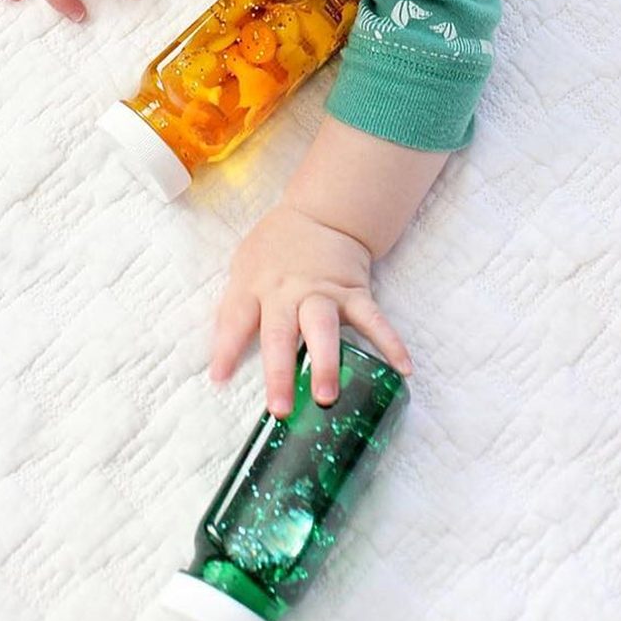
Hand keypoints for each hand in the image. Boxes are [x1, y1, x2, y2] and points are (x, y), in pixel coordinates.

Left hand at [210, 201, 412, 416]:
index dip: (225, 349)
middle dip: (280, 372)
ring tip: (327, 396)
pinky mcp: (354, 292)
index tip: (220, 379)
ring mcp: (323, 293)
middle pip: (281, 333)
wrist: (322, 213)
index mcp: (256, 287)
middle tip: (280, 407)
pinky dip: (390, 342)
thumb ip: (234, 310)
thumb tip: (218, 357)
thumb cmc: (277, 248)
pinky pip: (373, 320)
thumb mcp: (244, 267)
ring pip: (323, 328)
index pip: (236, 320)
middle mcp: (288, 293)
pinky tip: (403, 368)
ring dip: (325, 362)